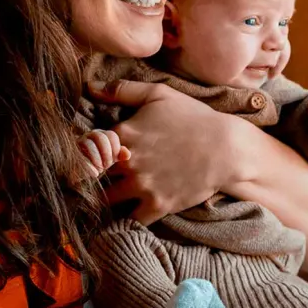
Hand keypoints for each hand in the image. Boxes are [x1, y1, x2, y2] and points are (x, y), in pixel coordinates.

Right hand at [77, 129, 128, 178]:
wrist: (81, 171)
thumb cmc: (99, 161)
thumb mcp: (111, 158)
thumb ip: (119, 155)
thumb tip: (127, 155)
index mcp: (101, 134)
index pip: (111, 135)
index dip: (115, 148)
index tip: (114, 159)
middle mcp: (89, 135)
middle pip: (100, 137)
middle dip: (106, 152)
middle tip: (107, 165)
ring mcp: (79, 143)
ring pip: (88, 144)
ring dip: (97, 158)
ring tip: (100, 170)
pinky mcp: (72, 153)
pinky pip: (80, 156)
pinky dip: (89, 166)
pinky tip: (94, 173)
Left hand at [87, 80, 239, 223]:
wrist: (227, 148)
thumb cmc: (194, 118)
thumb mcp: (159, 95)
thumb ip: (122, 90)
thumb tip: (90, 87)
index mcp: (122, 133)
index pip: (85, 147)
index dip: (81, 154)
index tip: (79, 159)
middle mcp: (127, 161)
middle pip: (89, 176)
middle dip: (85, 179)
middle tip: (82, 183)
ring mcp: (142, 185)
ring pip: (104, 201)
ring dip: (101, 201)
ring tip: (100, 200)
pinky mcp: (157, 205)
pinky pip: (129, 221)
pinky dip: (123, 221)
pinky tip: (122, 216)